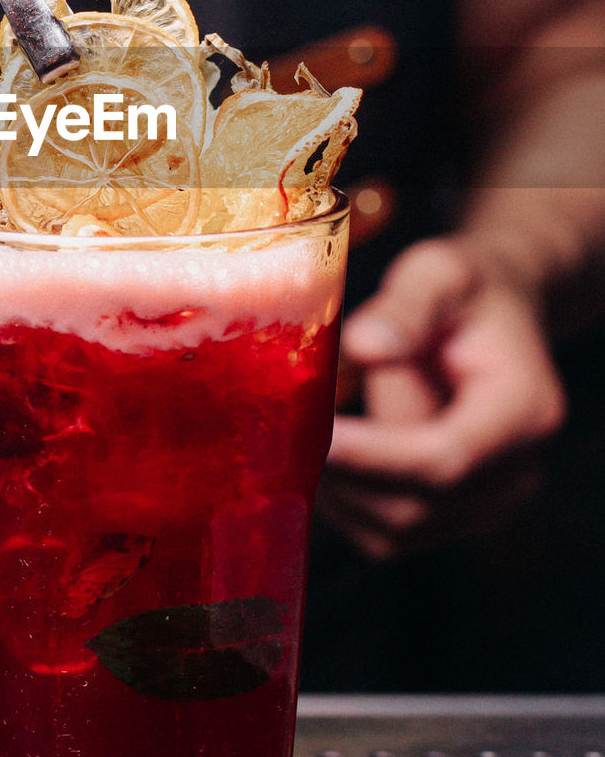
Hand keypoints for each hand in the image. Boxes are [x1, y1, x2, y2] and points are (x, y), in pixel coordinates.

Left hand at [321, 237, 565, 559]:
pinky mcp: (448, 517)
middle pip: (415, 505)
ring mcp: (485, 504)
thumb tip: (365, 346)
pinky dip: (342, 500)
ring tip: (299, 423)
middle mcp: (515, 473)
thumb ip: (406, 307)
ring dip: (335, 485)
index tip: (311, 435)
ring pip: (392, 529)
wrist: (487, 315)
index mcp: (524, 410)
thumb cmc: (461, 289)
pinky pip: (384, 532)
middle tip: (280, 422)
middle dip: (342, 470)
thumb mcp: (438, 272)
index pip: (446, 458)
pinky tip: (315, 447)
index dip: (374, 455)